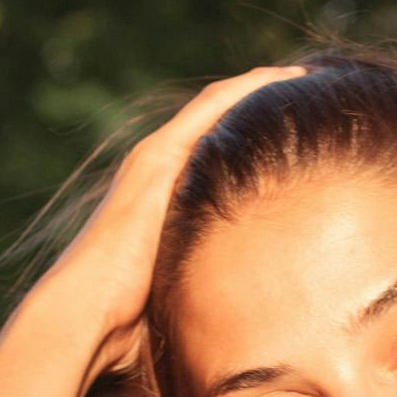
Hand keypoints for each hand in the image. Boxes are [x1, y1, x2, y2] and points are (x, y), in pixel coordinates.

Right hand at [32, 64, 306, 384]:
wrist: (86, 315)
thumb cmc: (128, 322)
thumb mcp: (182, 293)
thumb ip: (208, 288)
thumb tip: (254, 320)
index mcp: (165, 199)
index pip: (216, 152)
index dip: (255, 133)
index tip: (299, 128)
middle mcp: (158, 170)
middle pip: (218, 120)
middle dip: (260, 101)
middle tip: (310, 89)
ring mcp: (155, 160)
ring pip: (217, 105)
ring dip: (259, 85)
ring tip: (303, 74)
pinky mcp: (158, 159)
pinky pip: (210, 109)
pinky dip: (245, 89)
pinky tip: (280, 78)